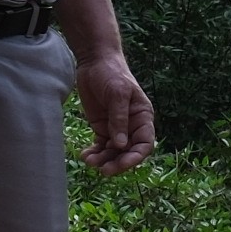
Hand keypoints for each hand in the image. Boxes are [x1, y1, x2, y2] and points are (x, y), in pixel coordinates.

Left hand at [75, 44, 154, 171]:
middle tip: (103, 170)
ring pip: (114, 152)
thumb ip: (119, 119)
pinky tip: (86, 155)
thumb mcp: (117, 94)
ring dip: (103, 159)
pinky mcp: (102, 127)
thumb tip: (121, 145)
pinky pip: (101, 146)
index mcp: (142, 117)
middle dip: (117, 162)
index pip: (144, 143)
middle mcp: (132, 126)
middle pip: (128, 152)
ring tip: (89, 161)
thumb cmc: (112, 74)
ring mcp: (116, 128)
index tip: (122, 164)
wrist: (94, 62)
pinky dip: (95, 153)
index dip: (135, 156)